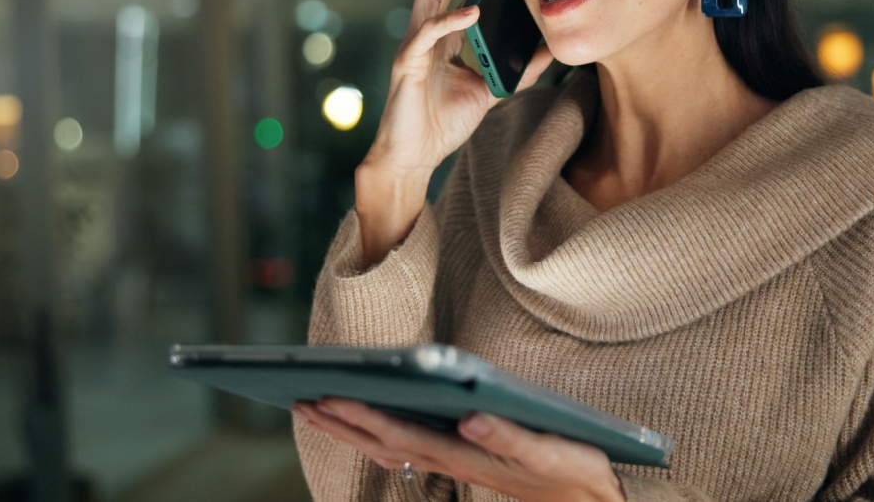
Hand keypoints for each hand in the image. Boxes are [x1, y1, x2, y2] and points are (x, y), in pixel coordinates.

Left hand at [293, 399, 623, 501]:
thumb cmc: (574, 475)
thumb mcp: (551, 454)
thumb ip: (511, 438)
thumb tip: (470, 417)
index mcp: (465, 455)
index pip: (398, 435)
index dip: (360, 416)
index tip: (326, 397)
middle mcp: (452, 461)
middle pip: (382, 443)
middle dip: (340, 422)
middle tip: (299, 399)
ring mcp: (454, 464)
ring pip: (389, 449)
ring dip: (352, 430)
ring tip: (318, 409)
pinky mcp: (463, 462)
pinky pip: (407, 450)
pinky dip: (378, 436)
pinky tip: (369, 427)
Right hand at [352, 0, 552, 264]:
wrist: (415, 157)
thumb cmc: (443, 123)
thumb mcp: (489, 90)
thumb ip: (514, 70)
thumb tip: (549, 51)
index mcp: (442, 35)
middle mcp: (425, 32)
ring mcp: (414, 45)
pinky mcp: (407, 64)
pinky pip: (426, 32)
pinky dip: (450, 19)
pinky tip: (474, 13)